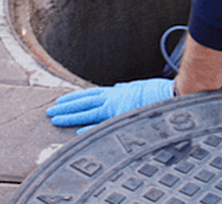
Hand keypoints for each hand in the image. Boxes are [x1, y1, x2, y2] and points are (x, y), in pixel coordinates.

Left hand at [47, 78, 173, 133]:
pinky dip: (90, 129)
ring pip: (87, 111)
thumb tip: (118, 87)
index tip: (61, 101)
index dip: (74, 98)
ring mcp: (115, 108)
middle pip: (83, 102)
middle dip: (66, 107)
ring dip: (70, 116)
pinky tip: (77, 134)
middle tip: (50, 111)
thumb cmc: (157, 92)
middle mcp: (112, 99)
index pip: (89, 95)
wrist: (170, 94)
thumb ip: (125, 89)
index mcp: (115, 92)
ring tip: (55, 119)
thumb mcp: (137, 86)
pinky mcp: (122, 117)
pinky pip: (103, 125)